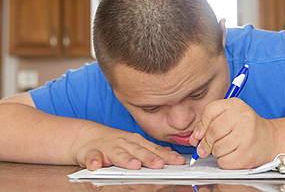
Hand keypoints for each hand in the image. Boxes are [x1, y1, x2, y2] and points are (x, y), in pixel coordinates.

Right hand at [71, 123, 185, 170]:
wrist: (87, 137)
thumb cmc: (115, 144)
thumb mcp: (134, 145)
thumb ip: (150, 150)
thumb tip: (170, 153)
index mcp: (136, 143)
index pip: (154, 149)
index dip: (167, 156)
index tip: (179, 162)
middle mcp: (124, 144)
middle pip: (138, 151)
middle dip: (149, 158)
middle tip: (159, 165)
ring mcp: (108, 148)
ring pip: (118, 154)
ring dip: (126, 159)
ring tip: (134, 165)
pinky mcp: (91, 152)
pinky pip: (92, 157)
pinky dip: (94, 161)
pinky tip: (96, 166)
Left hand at [189, 98, 277, 168]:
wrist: (270, 140)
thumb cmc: (246, 127)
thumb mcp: (229, 115)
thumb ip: (209, 122)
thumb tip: (195, 138)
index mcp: (235, 105)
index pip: (209, 111)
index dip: (202, 125)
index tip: (201, 133)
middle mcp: (242, 117)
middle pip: (212, 132)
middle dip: (206, 142)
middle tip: (208, 146)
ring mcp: (246, 136)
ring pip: (217, 148)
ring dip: (216, 152)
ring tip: (226, 148)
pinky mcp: (247, 155)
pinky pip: (224, 162)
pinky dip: (224, 161)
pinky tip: (232, 155)